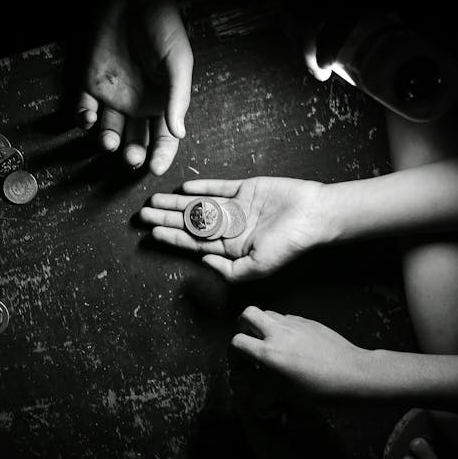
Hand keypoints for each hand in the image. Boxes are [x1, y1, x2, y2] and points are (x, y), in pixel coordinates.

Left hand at [76, 0, 192, 174]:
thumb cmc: (162, 27)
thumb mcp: (178, 61)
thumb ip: (178, 96)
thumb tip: (180, 132)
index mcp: (163, 102)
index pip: (164, 138)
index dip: (161, 155)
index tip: (154, 168)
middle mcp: (138, 104)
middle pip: (135, 139)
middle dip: (133, 153)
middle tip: (131, 157)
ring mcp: (113, 97)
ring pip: (109, 130)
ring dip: (108, 140)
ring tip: (109, 141)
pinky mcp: (90, 86)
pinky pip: (84, 110)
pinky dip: (83, 119)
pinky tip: (88, 119)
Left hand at [139, 176, 328, 280]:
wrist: (315, 214)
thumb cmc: (290, 244)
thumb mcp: (257, 267)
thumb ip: (229, 270)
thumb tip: (201, 262)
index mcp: (232, 249)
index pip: (194, 243)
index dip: (172, 238)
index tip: (151, 234)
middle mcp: (231, 229)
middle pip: (191, 224)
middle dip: (166, 219)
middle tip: (142, 215)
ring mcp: (237, 208)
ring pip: (199, 205)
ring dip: (176, 203)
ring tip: (154, 200)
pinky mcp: (246, 189)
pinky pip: (219, 188)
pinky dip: (201, 188)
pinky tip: (182, 188)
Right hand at [231, 306, 370, 399]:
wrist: (353, 373)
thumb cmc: (318, 389)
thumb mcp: (282, 393)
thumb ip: (256, 384)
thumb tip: (241, 378)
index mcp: (269, 353)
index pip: (236, 342)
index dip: (233, 354)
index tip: (240, 365)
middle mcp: (278, 332)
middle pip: (247, 314)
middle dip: (242, 327)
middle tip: (248, 342)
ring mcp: (294, 323)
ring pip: (266, 313)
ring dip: (261, 326)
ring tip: (269, 343)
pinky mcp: (308, 321)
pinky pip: (285, 318)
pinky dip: (280, 327)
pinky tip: (290, 344)